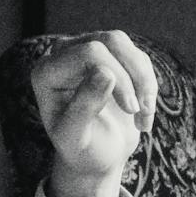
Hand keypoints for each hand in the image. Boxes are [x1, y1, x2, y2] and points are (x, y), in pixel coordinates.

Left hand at [30, 31, 157, 196]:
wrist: (96, 155)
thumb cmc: (81, 150)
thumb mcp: (77, 137)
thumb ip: (85, 106)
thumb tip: (107, 73)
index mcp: (47, 72)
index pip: (89, 53)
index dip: (118, 77)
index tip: (132, 109)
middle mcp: (63, 55)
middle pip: (110, 41)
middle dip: (134, 76)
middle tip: (142, 111)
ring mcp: (87, 51)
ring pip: (126, 45)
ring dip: (144, 80)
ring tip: (144, 115)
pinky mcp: (110, 57)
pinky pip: (137, 58)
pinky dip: (148, 86)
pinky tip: (143, 114)